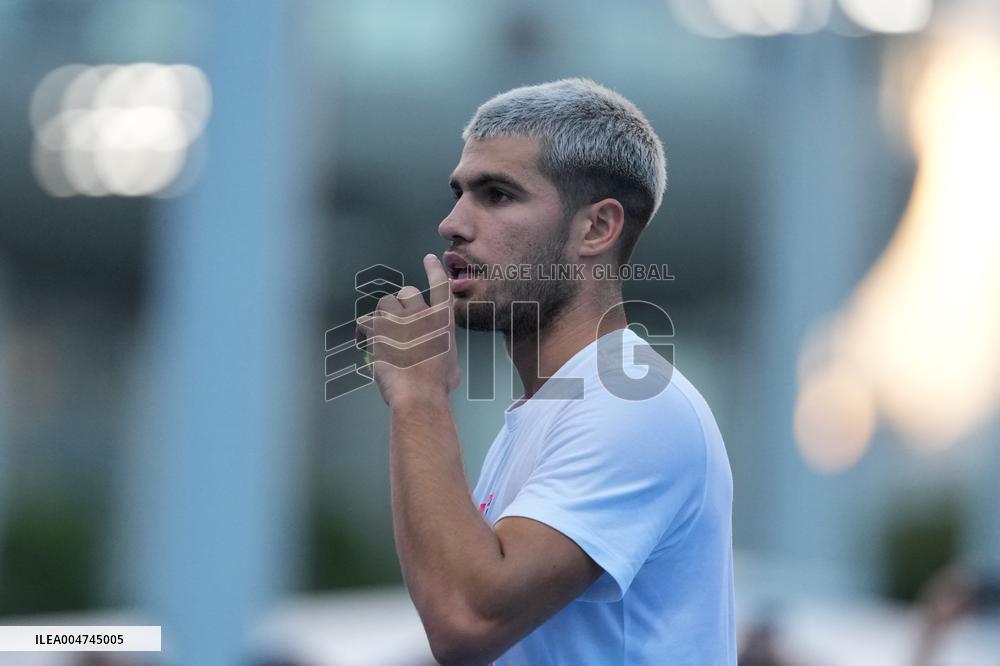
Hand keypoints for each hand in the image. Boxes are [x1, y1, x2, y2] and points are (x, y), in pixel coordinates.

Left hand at [356, 254, 460, 404]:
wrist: (418, 393)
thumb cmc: (438, 385)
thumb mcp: (452, 366)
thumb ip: (445, 353)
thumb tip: (444, 358)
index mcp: (442, 321)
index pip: (441, 285)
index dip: (435, 269)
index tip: (429, 258)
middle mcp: (421, 314)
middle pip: (408, 292)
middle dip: (403, 302)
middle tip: (400, 319)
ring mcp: (398, 320)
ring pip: (385, 305)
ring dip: (384, 315)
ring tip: (383, 332)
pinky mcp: (378, 331)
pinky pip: (366, 322)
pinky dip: (364, 330)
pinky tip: (364, 339)